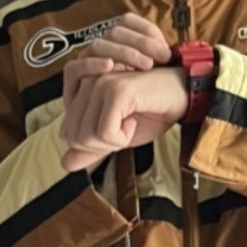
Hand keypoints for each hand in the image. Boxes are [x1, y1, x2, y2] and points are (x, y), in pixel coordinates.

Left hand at [60, 15, 186, 170]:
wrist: (180, 97)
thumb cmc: (151, 112)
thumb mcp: (117, 136)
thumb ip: (91, 148)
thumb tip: (65, 164)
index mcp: (81, 91)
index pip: (68, 134)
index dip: (94, 145)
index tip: (116, 132)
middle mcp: (84, 82)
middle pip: (75, 138)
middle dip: (103, 145)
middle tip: (125, 130)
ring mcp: (98, 83)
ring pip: (88, 137)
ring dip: (114, 141)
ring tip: (131, 122)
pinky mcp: (114, 90)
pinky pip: (105, 132)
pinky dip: (123, 136)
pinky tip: (135, 119)